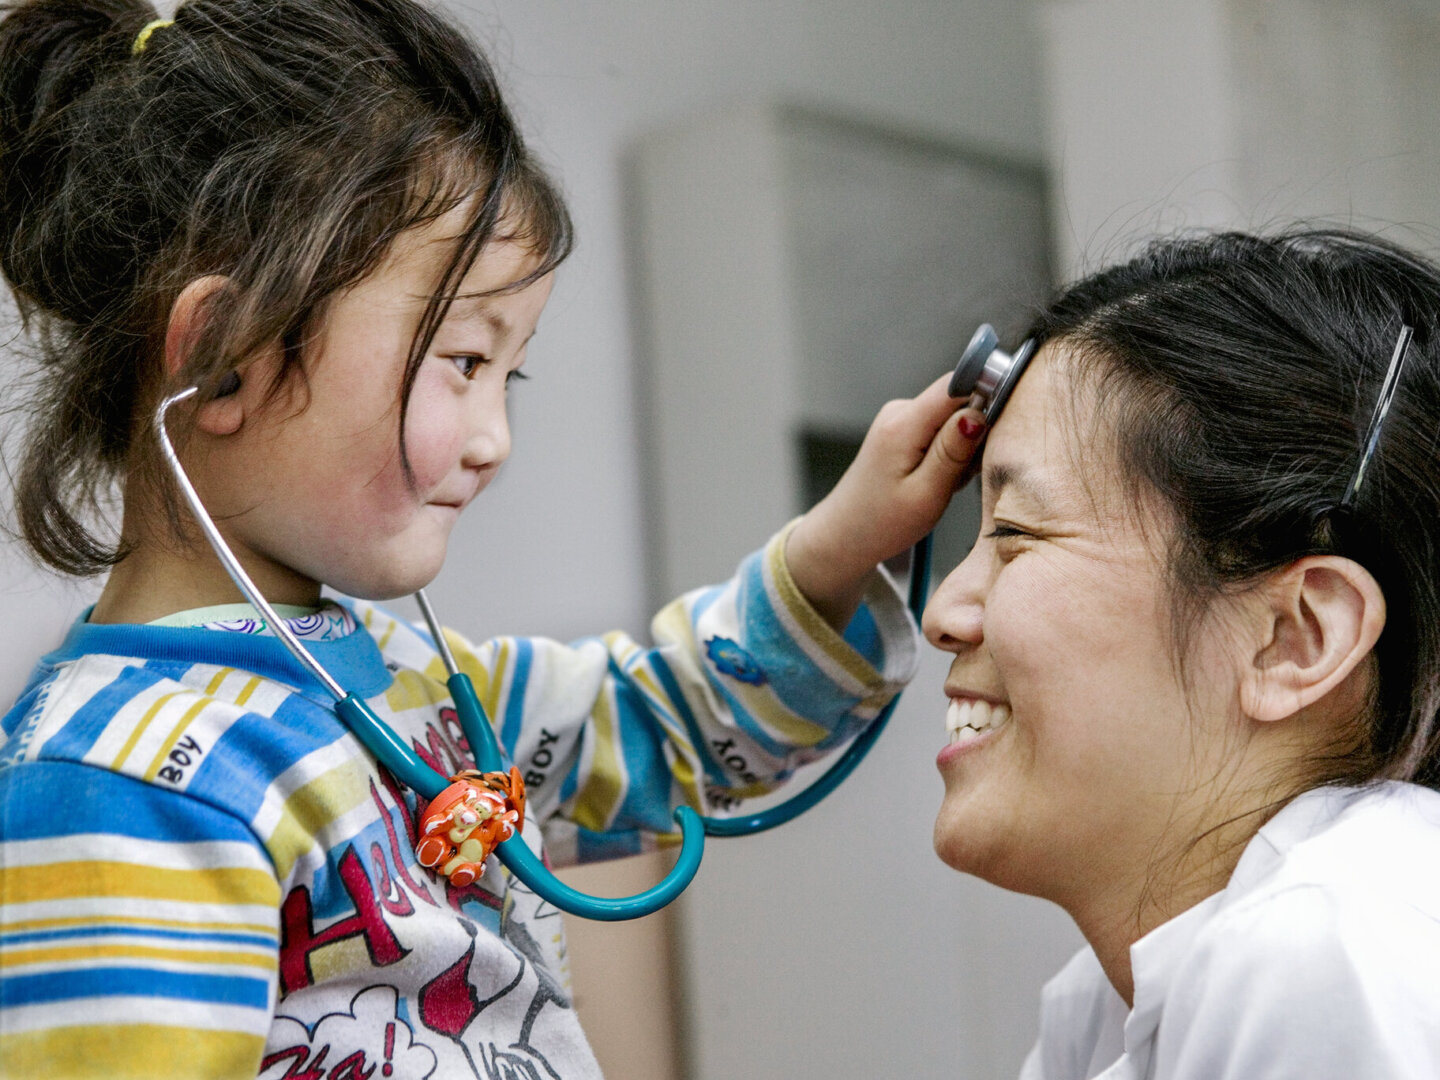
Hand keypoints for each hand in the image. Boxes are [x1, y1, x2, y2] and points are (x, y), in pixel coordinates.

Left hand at [786, 371, 984, 628]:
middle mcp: (899, 411)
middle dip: (974, 434)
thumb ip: (954, 452)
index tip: (997, 431)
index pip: (958, 384)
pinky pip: (940, 428)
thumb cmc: (881, 523)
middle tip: (961, 476)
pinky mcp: (902, 429)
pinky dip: (948, 453)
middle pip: (958, 400)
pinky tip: (936, 479)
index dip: (987, 397)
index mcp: (903, 425)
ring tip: (944, 483)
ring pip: (952, 416)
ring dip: (961, 448)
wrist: (844, 535)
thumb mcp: (926, 495)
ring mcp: (899, 418)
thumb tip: (980, 412)